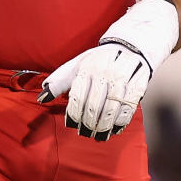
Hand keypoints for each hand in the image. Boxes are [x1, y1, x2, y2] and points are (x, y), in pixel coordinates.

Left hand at [37, 0, 178, 140]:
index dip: (74, 114)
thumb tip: (42, 97)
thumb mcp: (77, 65)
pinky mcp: (139, 84)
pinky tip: (115, 128)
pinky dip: (121, 122)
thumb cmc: (99, 59)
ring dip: (104, 127)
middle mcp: (105, 72)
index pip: (77, 96)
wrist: (130, 45)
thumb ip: (60, 81)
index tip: (72, 124)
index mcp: (87, 67)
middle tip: (86, 132)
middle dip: (88, 124)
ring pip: (111, 109)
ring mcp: (123, 78)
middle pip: (94, 106)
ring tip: (99, 135)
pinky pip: (129, 108)